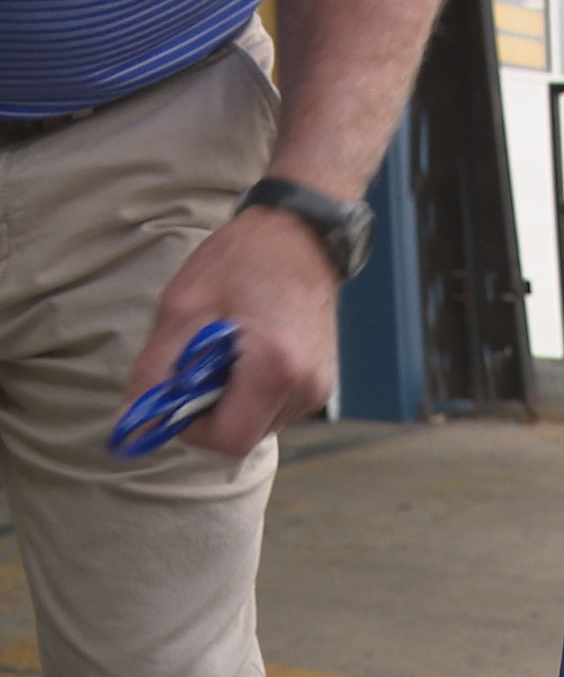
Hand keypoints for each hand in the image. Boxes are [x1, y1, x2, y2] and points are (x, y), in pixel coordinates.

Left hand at [123, 204, 339, 456]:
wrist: (301, 235)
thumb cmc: (241, 262)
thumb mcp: (182, 308)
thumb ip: (155, 370)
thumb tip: (128, 422)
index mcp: (275, 370)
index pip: (228, 440)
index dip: (192, 428)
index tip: (179, 394)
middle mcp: (306, 389)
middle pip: (243, 437)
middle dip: (211, 412)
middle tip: (200, 364)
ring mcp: (319, 389)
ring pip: (258, 425)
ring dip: (232, 403)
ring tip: (227, 353)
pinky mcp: (322, 384)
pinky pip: (275, 409)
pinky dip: (252, 394)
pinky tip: (249, 355)